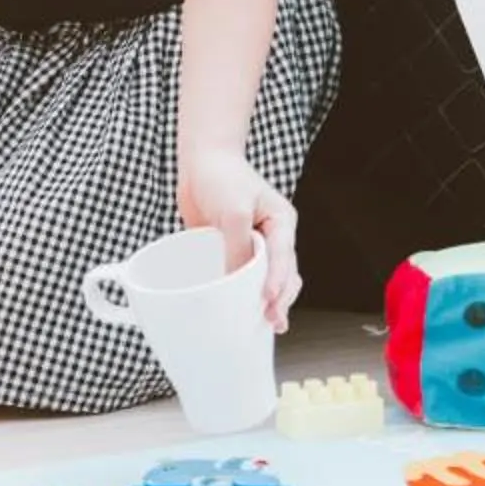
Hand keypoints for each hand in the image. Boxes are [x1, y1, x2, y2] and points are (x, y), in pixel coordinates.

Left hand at [178, 150, 299, 331]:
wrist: (200, 162)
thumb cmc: (222, 176)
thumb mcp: (233, 210)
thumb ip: (237, 245)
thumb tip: (235, 279)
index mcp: (281, 222)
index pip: (284, 258)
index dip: (278, 282)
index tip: (271, 301)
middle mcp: (272, 236)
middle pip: (283, 274)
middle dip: (280, 299)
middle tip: (272, 321)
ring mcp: (253, 245)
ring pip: (266, 279)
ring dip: (266, 301)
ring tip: (266, 324)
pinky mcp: (233, 250)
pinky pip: (241, 276)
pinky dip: (242, 293)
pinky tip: (239, 310)